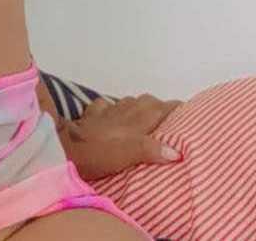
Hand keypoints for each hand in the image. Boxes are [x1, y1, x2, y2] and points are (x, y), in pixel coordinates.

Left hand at [62, 92, 183, 180]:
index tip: (190, 113)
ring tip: (148, 118)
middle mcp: (125, 111)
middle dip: (161, 107)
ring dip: (141, 107)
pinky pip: (108, 107)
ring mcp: (108, 112)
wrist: (65, 147)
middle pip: (149, 102)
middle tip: (172, 119)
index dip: (177, 109)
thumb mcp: (129, 154)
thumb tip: (177, 152)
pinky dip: (115, 109)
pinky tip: (114, 115)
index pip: (164, 107)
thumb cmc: (99, 153)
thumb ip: (151, 149)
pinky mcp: (92, 116)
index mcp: (138, 119)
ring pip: (130, 102)